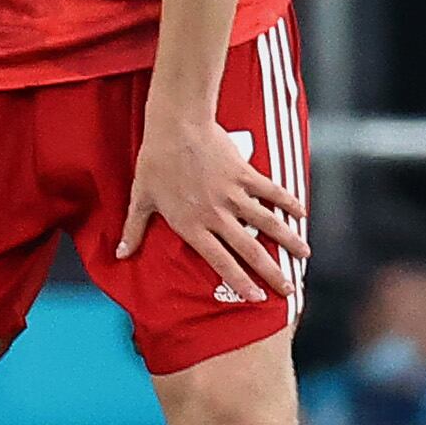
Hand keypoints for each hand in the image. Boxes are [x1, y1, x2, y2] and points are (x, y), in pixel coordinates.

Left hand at [118, 111, 305, 301]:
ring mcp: (234, 195)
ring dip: (288, 241)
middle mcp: (217, 216)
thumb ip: (134, 229)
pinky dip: (288, 203)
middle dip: (272, 272)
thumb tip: (120, 254)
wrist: (177, 127)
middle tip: (288, 289)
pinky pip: (272, 192)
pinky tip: (302, 214)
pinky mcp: (245, 175)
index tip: (256, 297)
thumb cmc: (155, 162)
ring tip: (304, 255)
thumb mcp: (140, 198)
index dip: (240, 281)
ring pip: (267, 224)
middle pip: (250, 250)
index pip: (220, 262)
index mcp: (192, 226)